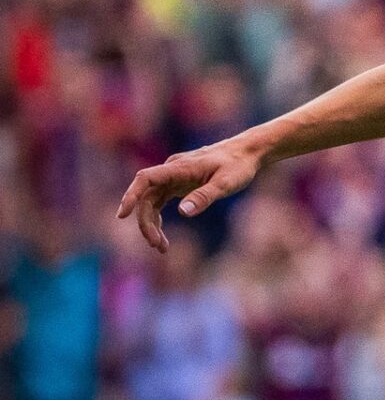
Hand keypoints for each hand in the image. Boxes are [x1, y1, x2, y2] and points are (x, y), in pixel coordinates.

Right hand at [116, 137, 264, 251]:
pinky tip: (162, 235)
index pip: (145, 179)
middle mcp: (171, 171)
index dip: (131, 195)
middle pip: (146, 196)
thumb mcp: (226, 183)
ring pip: (151, 201)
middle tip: (156, 245)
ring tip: (161, 247)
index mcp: (179, 167)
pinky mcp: (178, 183)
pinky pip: (160, 201)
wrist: (247, 152)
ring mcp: (173, 177)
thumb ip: (204, 196)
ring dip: (151, 224)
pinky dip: (158, 218)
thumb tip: (182, 212)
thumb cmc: (238, 166)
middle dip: (146, 222)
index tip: (123, 214)